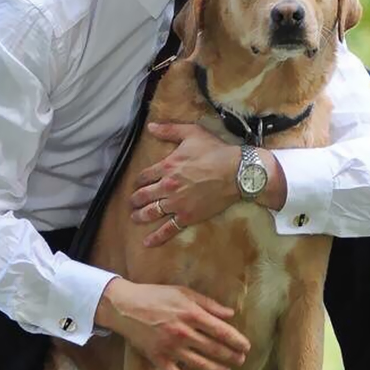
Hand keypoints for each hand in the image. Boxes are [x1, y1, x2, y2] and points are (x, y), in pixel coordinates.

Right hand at [95, 277, 250, 369]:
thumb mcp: (184, 292)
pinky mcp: (157, 357)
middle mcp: (183, 333)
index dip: (236, 341)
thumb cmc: (156, 295)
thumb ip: (208, 304)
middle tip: (241, 360)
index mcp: (191, 314)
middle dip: (231, 356)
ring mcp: (170, 347)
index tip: (246, 347)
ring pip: (199, 364)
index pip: (221, 331)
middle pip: (214, 349)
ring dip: (216, 369)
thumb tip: (230, 314)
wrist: (125, 306)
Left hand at [131, 122, 287, 245]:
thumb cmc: (216, 151)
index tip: (138, 183)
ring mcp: (177, 203)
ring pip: (152, 212)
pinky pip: (169, 229)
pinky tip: (147, 242)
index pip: (145, 175)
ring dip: (140, 216)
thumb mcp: (192, 133)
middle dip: (135, 199)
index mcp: (167, 166)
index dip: (139, 180)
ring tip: (134, 218)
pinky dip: (156, 237)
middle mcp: (168, 187)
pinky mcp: (188, 216)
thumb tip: (150, 126)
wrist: (237, 172)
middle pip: (144, 195)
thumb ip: (169, 130)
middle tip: (132, 203)